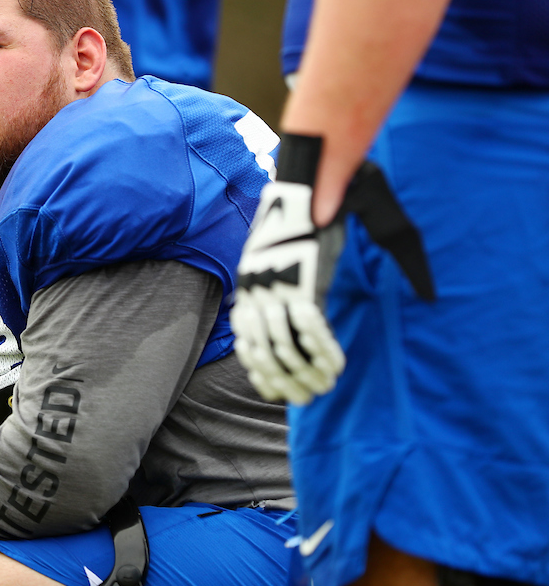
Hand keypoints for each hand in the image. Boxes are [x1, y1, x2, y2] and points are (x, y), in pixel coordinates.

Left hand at [231, 178, 346, 404]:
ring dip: (308, 374)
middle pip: (266, 354)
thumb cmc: (302, 223)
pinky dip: (324, 352)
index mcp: (248, 291)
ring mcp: (276, 290)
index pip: (249, 346)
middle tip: (309, 398)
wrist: (303, 187)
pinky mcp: (300, 282)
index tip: (278, 392)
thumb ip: (291, 293)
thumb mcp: (288, 262)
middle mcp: (256, 294)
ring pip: (287, 348)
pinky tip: (337, 366)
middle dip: (288, 382)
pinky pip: (310, 329)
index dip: (263, 374)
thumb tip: (297, 321)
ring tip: (326, 387)